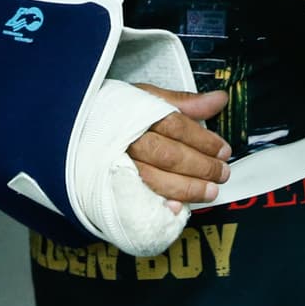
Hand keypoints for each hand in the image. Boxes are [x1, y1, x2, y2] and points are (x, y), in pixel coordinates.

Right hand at [126, 86, 230, 208]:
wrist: (81, 126)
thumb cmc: (118, 111)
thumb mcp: (148, 98)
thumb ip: (185, 103)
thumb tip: (219, 99)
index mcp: (137, 114)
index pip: (175, 126)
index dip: (203, 140)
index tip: (223, 150)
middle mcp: (127, 139)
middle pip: (169, 155)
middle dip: (201, 166)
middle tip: (222, 172)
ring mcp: (119, 163)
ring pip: (156, 178)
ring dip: (188, 187)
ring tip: (211, 191)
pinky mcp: (114, 184)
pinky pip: (139, 197)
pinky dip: (160, 203)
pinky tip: (178, 207)